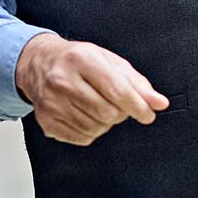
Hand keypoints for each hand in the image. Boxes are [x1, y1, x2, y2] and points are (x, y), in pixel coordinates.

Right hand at [16, 33, 167, 145]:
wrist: (39, 64)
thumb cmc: (79, 61)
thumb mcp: (110, 61)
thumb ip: (137, 83)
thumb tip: (159, 103)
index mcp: (82, 59)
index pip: (117, 90)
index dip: (138, 106)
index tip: (148, 114)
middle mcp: (63, 80)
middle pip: (108, 112)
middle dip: (120, 112)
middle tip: (117, 103)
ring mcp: (52, 103)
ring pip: (97, 128)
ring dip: (106, 122)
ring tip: (98, 105)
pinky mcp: (47, 121)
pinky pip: (83, 138)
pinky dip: (92, 131)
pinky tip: (85, 114)